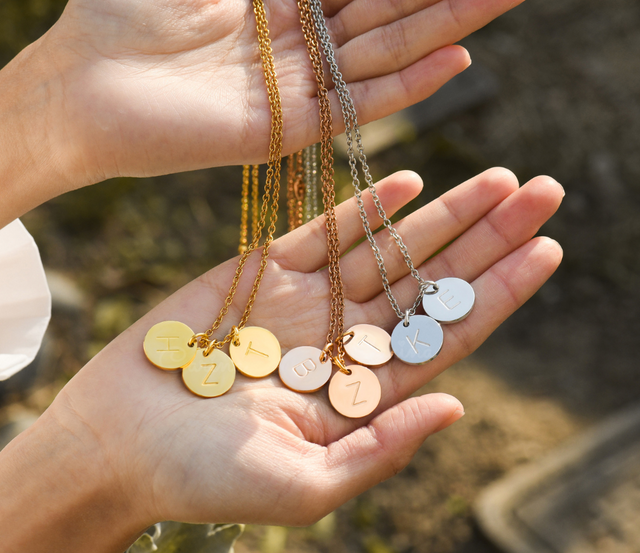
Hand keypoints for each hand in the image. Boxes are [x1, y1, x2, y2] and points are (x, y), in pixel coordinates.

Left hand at [41, 0, 521, 180]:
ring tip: (503, 0)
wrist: (88, 85)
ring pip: (387, 52)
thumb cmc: (124, 7)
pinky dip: (406, 85)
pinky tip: (456, 63)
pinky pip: (359, 105)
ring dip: (446, 29)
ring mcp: (301, 88)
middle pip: (390, 8)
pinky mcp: (291, 130)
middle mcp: (303, 42)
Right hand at [54, 167, 562, 527]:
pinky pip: (324, 234)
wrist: (121, 440)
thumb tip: (455, 408)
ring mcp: (307, 305)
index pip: (447, 338)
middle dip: (488, 240)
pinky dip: (364, 208)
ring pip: (389, 250)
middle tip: (543, 192)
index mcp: (363, 392)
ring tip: (499, 178)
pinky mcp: (262, 275)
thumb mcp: (302, 487)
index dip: (498, 294)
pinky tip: (408, 182)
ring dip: (443, 215)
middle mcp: (346, 342)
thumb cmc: (204, 479)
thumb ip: (380, 450)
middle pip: (431, 285)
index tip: (545, 251)